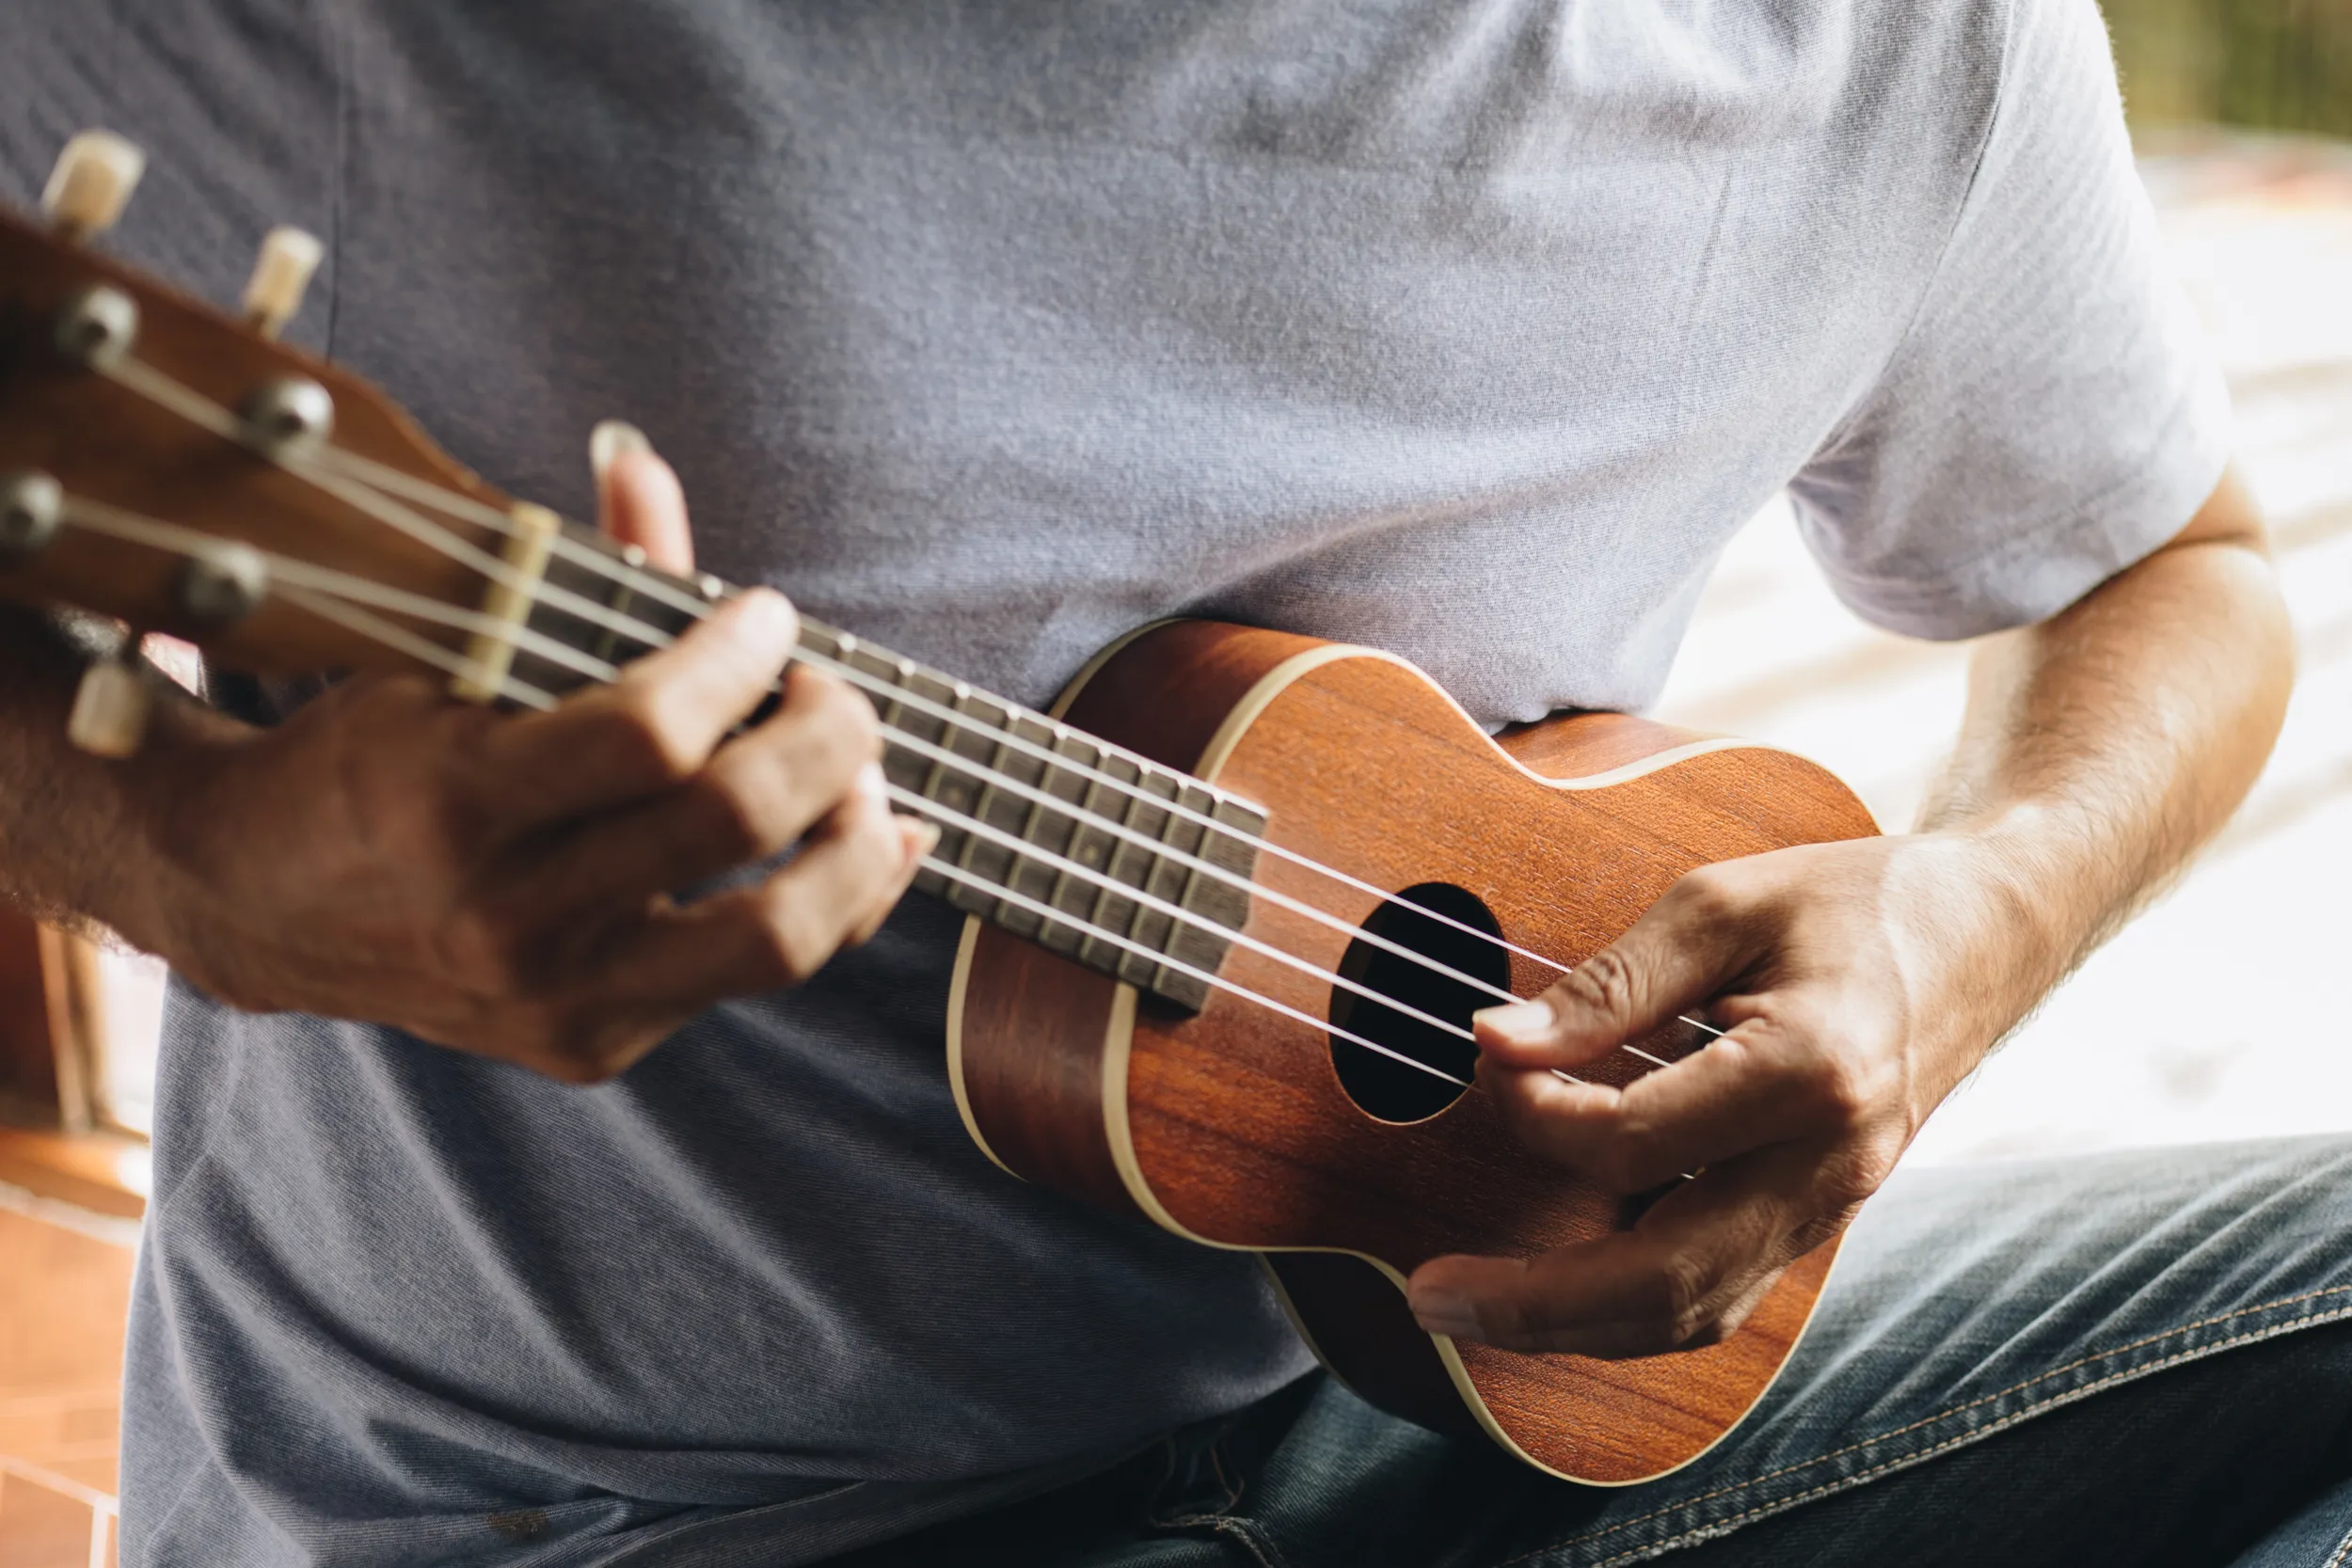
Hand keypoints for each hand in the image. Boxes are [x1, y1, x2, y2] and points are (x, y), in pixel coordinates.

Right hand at [122, 443, 934, 1081]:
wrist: (261, 903)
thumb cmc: (380, 754)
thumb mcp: (454, 655)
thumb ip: (573, 576)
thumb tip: (644, 462)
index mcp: (457, 802)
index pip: (651, 732)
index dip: (738, 659)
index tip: (765, 615)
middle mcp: (509, 916)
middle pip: (732, 823)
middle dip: (827, 736)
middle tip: (836, 693)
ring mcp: (559, 995)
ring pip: (778, 939)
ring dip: (859, 843)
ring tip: (869, 782)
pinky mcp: (596, 1044)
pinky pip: (758, 976)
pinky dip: (840, 903)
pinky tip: (870, 840)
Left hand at [1405, 830, 2048, 1356]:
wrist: (1988, 934)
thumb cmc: (1852, 901)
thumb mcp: (1723, 902)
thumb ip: (1609, 982)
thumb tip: (1495, 1043)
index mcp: (1811, 1072)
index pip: (1637, 1140)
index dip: (1538, 1112)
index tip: (1490, 1059)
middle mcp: (1828, 1165)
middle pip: (1667, 1279)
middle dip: (1535, 1302)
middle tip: (1427, 1294)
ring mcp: (1829, 1208)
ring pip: (1693, 1312)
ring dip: (1572, 1328)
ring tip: (1468, 1310)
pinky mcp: (1814, 1221)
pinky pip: (1717, 1294)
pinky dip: (1626, 1309)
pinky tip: (1549, 1290)